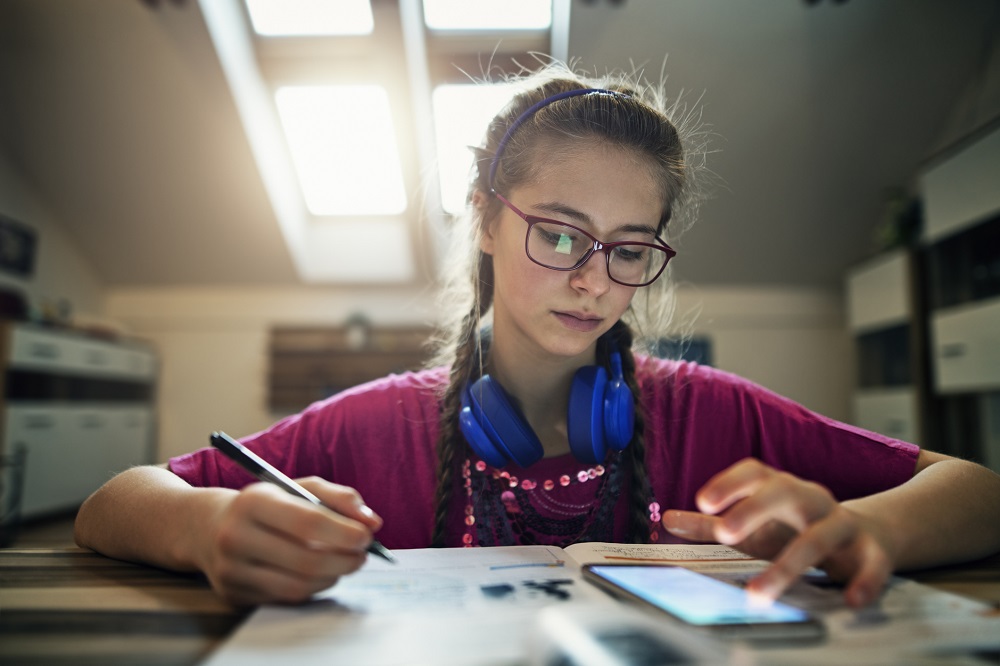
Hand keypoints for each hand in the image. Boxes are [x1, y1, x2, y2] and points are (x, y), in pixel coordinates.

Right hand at [197, 478, 381, 605]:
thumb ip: (338, 497)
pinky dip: (313, 588)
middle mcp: (237, 537)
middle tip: (362, 554)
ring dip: (333, 577)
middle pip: (306, 560)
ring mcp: (232, 570)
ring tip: (344, 563)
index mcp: (253, 502)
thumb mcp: (297, 487)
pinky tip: (320, 574)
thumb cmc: (264, 504)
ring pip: (299, 585)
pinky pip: (286, 598)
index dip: (344, 532)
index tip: (367, 536)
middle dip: (345, 560)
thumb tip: (371, 521)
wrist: (206, 528)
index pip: (308, 522)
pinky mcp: (235, 594)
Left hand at [662, 458, 892, 606]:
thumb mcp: (753, 527)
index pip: (755, 472)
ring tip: (759, 593)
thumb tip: (667, 519)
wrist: (868, 535)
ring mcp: (844, 523)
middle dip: (755, 510)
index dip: (730, 483)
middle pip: (786, 492)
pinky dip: (864, 581)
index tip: (703, 501)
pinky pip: (873, 565)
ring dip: (790, 564)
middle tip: (725, 533)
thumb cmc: (795, 529)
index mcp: (781, 488)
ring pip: (820, 535)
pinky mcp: (873, 552)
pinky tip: (850, 600)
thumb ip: (711, 524)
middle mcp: (812, 499)